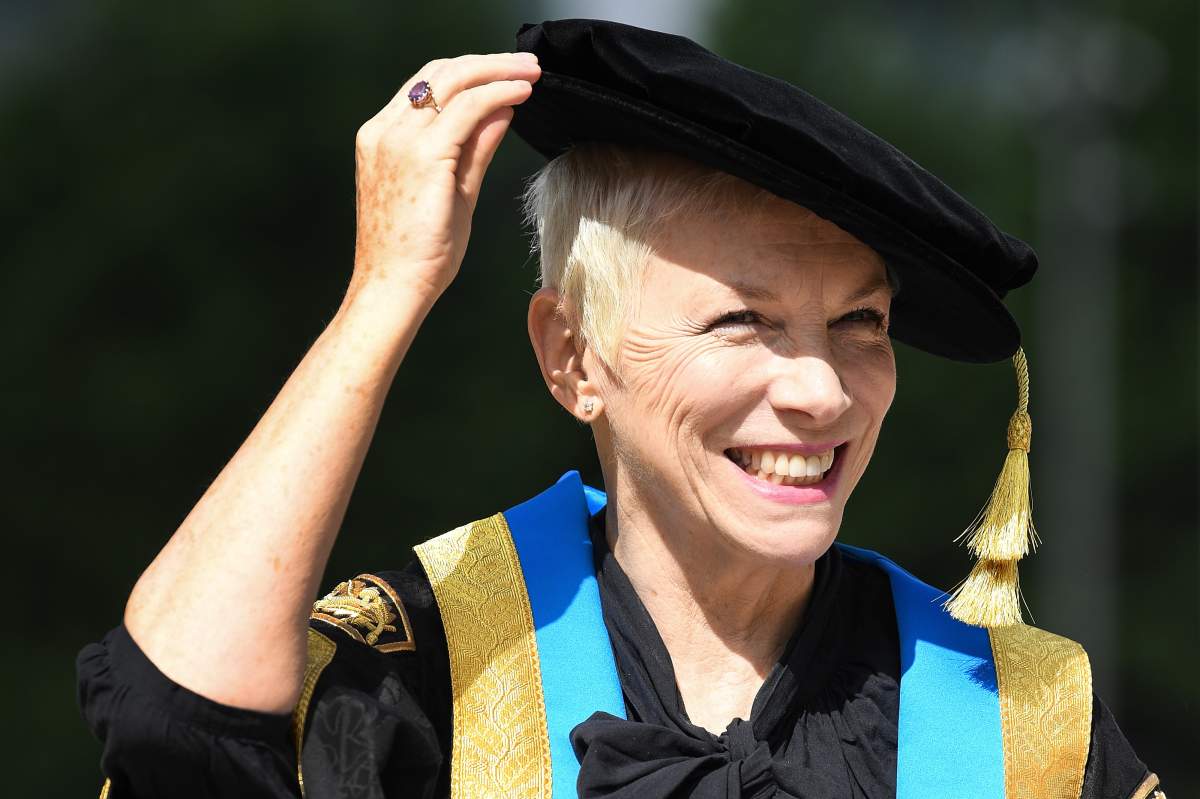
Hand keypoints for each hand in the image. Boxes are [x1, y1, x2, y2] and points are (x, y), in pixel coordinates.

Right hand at [348, 52, 540, 304]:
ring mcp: (399, 141)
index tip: (506, 72)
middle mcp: (384, 131)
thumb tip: (501, 111)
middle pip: (439, 72)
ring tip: (532, 73)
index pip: (426, 83)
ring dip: (498, 70)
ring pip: (453, 81)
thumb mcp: (453, 190)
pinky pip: (467, 108)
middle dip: (488, 62)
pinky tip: (522, 94)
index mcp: (381, 137)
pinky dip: (498, 93)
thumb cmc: (419, 252)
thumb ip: (474, 149)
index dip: (469, 71)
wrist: (393, 289)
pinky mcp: (423, 156)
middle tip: (527, 65)